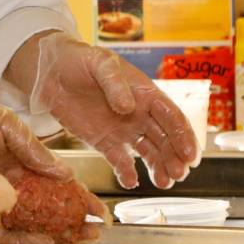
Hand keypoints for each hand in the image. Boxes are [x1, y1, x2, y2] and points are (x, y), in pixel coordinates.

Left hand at [0, 101, 108, 243]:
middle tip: (94, 232)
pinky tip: (45, 242)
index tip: (98, 209)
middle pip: (47, 213)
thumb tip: (65, 173)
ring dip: (56, 237)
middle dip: (73, 224)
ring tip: (77, 241)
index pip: (56, 187)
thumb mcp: (8, 125)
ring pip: (30, 229)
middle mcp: (10, 189)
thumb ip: (34, 149)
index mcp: (21, 167)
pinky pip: (4, 235)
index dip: (77, 198)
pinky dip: (26, 241)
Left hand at [26, 33, 200, 188]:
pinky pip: (120, 161)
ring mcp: (123, 130)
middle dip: (175, 158)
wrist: (51, 71)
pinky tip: (130, 182)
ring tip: (164, 183)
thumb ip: (115, 83)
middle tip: (179, 175)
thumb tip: (129, 106)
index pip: (172, 117)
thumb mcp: (99, 64)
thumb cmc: (81, 60)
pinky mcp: (104, 142)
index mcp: (145, 94)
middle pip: (165, 140)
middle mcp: (139, 115)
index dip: (184, 136)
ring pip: (148, 153)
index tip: (191, 156)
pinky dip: (127, 173)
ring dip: (159, 168)